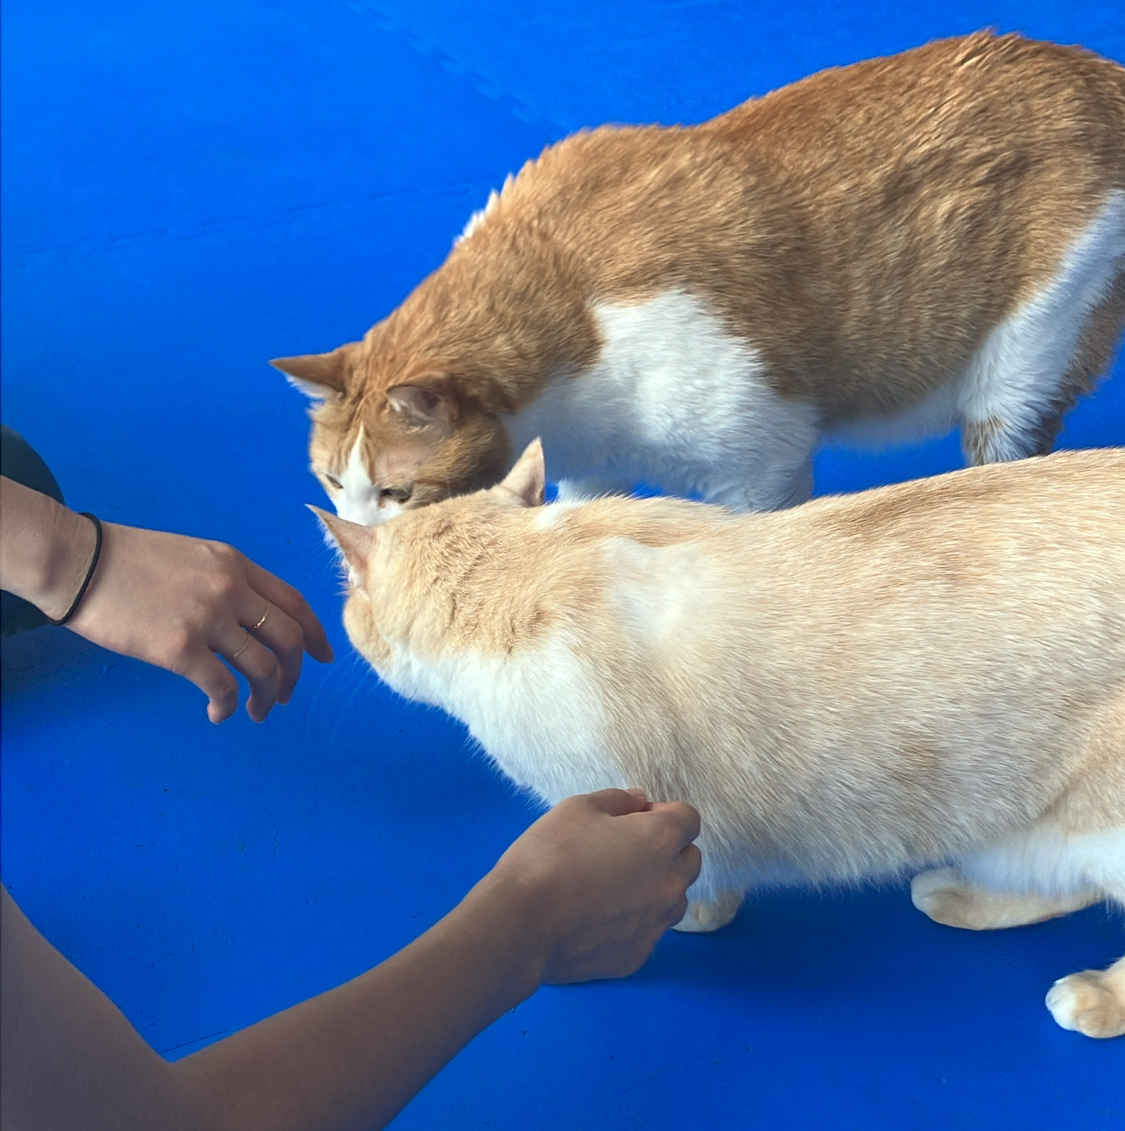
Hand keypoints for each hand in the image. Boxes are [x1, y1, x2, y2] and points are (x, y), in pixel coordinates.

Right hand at [66, 522, 333, 722]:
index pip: (294, 602)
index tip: (324, 656)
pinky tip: (218, 713)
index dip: (315, 633)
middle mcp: (231, 589)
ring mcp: (208, 618)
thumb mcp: (194, 556)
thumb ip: (227, 582)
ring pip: (263, 666)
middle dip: (295, 672)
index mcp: (236, 564)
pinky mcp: (180, 648)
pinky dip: (228, 706)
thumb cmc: (128, 560)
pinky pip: (222, 686)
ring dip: (266, 696)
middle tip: (286, 694)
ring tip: (259, 711)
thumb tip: (248, 621)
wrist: (80, 562)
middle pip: (288, 638)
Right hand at [474, 789, 702, 984]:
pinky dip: (633, 921)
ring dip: (656, 887)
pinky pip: (648, 931)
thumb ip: (618, 800)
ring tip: (612, 887)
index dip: (663, 813)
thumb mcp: (578, 808)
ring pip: (673, 899)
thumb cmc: (550, 855)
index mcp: (660, 840)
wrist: (522, 923)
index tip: (633, 819)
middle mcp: (670, 883)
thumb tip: (641, 802)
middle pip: (689, 860)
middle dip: (667, 850)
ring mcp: (656, 925)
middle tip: (624, 851)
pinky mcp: (638, 957)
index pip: (689, 819)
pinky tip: (598, 918)